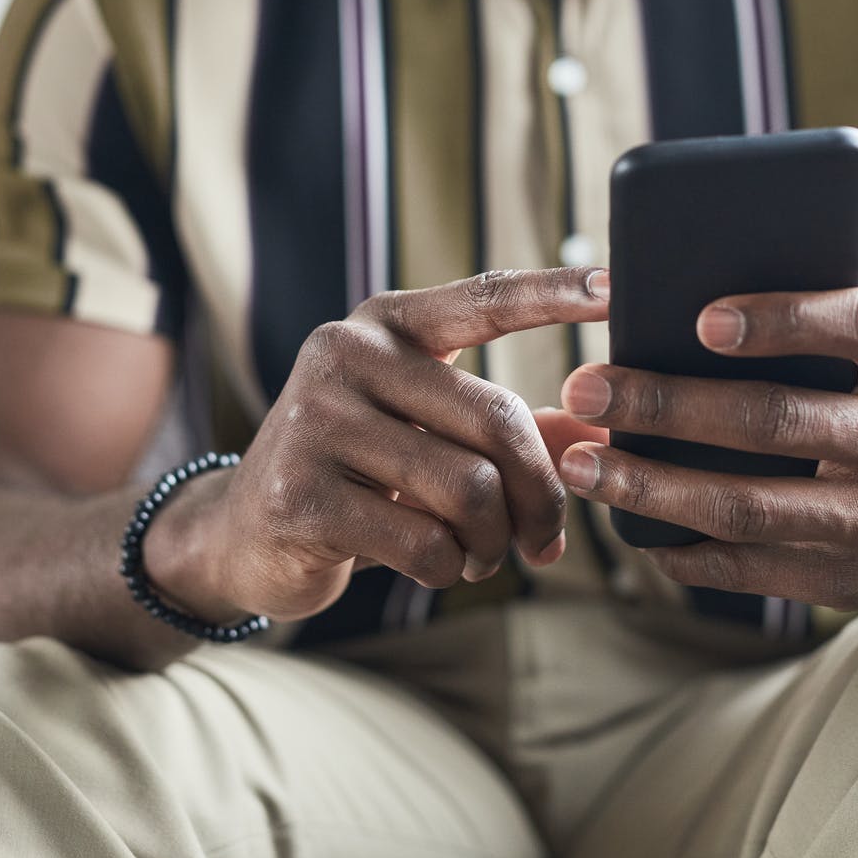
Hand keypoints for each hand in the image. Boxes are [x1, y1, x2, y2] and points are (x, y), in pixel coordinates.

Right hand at [151, 267, 609, 622]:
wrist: (242, 532)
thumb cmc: (358, 476)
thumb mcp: (428, 435)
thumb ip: (509, 426)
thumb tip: (601, 426)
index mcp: (385, 324)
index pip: (483, 299)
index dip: (553, 294)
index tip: (615, 286)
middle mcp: (345, 353)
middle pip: (499, 421)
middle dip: (539, 496)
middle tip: (546, 542)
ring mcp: (316, 421)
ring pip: (469, 489)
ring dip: (494, 543)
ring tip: (482, 557)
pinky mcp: (301, 495)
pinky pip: (426, 543)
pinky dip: (451, 570)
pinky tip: (437, 568)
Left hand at [555, 159, 857, 609]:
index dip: (784, 319)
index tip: (699, 318)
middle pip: (780, 424)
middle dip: (669, 406)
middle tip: (585, 382)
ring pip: (752, 509)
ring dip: (653, 487)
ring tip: (578, 459)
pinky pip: (755, 573)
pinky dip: (683, 547)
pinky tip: (626, 520)